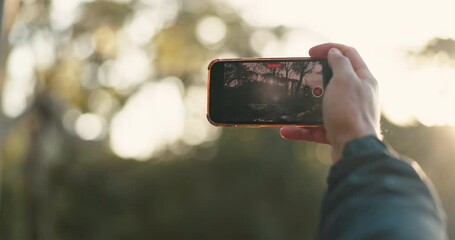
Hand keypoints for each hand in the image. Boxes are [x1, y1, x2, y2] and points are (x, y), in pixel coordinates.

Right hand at [280, 43, 380, 161]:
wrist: (354, 150)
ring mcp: (346, 114)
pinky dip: (300, 129)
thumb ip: (340, 63)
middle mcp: (357, 96)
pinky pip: (315, 128)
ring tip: (289, 105)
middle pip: (333, 80)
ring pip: (321, 106)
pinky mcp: (336, 132)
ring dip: (303, 106)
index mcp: (363, 79)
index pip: (348, 54)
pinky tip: (286, 130)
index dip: (329, 48)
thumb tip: (335, 52)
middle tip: (300, 76)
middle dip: (314, 78)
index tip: (309, 53)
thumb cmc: (350, 112)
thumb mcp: (344, 80)